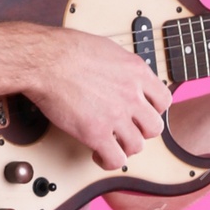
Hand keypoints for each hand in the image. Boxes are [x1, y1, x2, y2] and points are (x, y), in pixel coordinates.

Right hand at [26, 28, 172, 171]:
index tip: (142, 113)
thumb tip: (123, 73)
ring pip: (137, 146)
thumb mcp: (108, 48)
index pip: (164, 100)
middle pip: (154, 127)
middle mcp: (131, 95)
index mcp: (137, 72)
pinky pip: (116, 159)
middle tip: (126, 130)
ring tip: (111, 143)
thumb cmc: (66, 49)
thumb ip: (123, 66)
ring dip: (125, 148)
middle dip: (141, 132)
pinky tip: (98, 154)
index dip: (154, 110)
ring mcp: (115, 116)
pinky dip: (108, 161)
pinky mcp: (96, 133)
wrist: (45, 61)